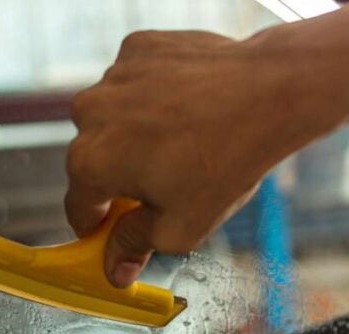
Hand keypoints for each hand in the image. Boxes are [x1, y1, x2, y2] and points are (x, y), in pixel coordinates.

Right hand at [65, 27, 348, 287]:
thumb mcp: (179, 227)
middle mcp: (89, 114)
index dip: (100, 227)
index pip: (79, 208)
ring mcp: (114, 77)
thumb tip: (114, 270)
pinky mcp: (140, 48)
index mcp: (90, 163)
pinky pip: (136, 83)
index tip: (120, 231)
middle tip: (166, 185)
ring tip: (184, 141)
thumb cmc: (225, 164)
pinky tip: (189, 107)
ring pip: (114, 118)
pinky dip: (153, 96)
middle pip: (95, 159)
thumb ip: (134, 246)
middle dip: (122, 176)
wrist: (268, 94)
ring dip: (136, 133)